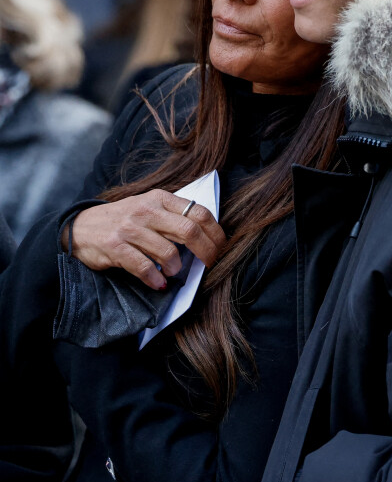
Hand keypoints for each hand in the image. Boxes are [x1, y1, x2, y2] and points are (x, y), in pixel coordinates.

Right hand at [62, 190, 225, 289]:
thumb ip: (173, 216)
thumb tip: (206, 235)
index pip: (198, 212)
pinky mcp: (115, 247)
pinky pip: (144, 267)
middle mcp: (146, 210)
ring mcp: (130, 228)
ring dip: (176, 268)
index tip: (221, 247)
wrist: (80, 226)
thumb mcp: (148, 207)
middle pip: (190, 231)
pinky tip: (157, 283)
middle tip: (210, 264)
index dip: (216, 232)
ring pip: (169, 252)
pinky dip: (155, 279)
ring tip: (173, 272)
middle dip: (206, 252)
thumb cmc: (122, 219)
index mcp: (159, 198)